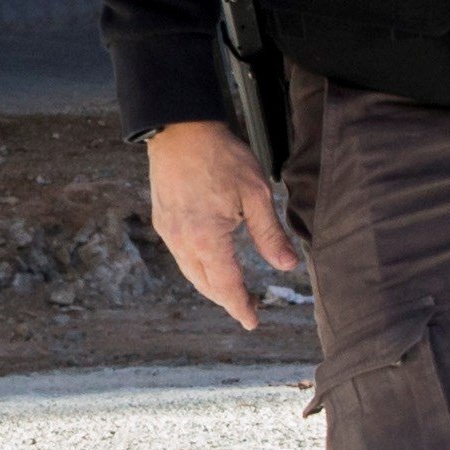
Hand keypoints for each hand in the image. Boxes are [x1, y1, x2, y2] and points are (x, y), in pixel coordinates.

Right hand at [147, 119, 299, 330]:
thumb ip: (270, 234)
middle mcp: (183, 242)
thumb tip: (287, 265)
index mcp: (207, 239)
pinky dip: (197, 267)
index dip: (240, 306)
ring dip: (211, 286)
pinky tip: (210, 263)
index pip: (226, 286)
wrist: (179, 129)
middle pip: (205, 285)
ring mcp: (169, 232)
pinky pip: (181, 256)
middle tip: (247, 308)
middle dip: (226, 300)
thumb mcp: (255, 193)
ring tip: (231, 291)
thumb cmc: (220, 156)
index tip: (252, 321)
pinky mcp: (162, 220)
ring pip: (191, 272)